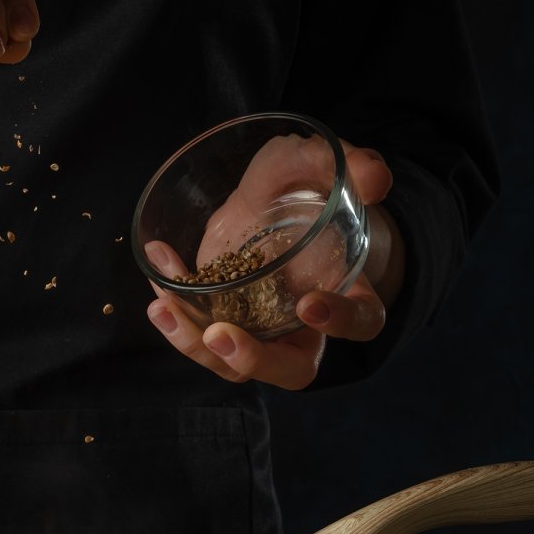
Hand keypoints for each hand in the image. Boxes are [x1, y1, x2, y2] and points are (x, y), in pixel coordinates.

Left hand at [146, 139, 399, 389]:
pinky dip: (173, 309)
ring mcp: (260, 329)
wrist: (273, 196)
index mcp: (348, 289)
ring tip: (163, 308)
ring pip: (234, 364)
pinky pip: (198, 333)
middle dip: (254, 360)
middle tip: (219, 335)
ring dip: (194, 344)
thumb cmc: (308, 185)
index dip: (341, 321)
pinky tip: (157, 268)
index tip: (311, 303)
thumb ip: (351, 165)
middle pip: (291, 369)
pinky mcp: (221, 319)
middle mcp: (305, 323)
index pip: (361, 322)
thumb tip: (375, 177)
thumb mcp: (323, 164)